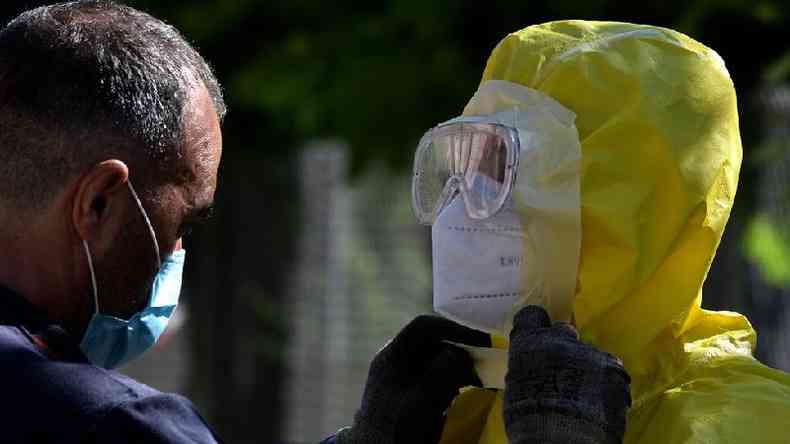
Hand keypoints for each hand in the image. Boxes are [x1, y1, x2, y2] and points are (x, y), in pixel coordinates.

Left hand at [338, 315, 489, 443]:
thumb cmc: (397, 427)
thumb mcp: (423, 398)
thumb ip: (444, 370)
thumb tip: (463, 353)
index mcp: (392, 356)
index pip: (423, 327)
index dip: (453, 328)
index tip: (480, 340)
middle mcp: (396, 363)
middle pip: (432, 343)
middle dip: (459, 351)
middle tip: (481, 366)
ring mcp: (402, 379)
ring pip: (436, 361)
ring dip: (457, 368)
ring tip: (475, 382)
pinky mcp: (410, 396)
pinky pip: (434, 379)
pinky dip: (451, 382)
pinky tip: (460, 393)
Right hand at [504, 306, 630, 443]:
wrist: (563, 439)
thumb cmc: (530, 421)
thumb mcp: (517, 388)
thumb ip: (528, 368)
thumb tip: (535, 368)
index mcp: (530, 343)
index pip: (532, 316)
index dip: (536, 326)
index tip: (538, 334)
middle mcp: (560, 340)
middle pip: (564, 332)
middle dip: (565, 348)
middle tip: (563, 372)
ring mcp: (590, 352)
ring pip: (590, 355)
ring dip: (588, 370)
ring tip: (584, 398)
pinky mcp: (615, 369)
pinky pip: (610, 372)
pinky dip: (607, 386)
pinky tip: (599, 405)